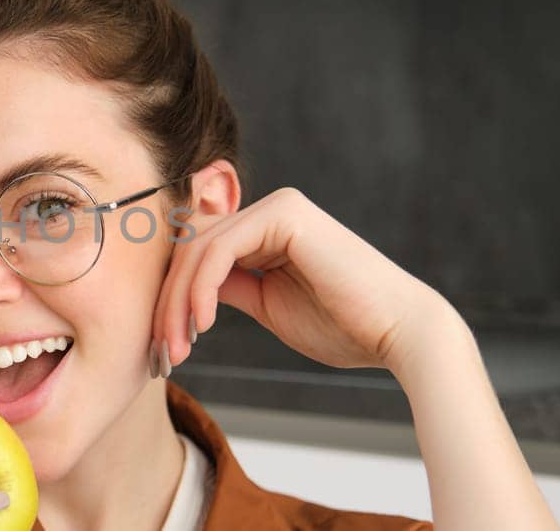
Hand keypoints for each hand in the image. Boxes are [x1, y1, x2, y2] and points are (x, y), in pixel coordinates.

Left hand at [154, 186, 458, 371]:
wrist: (397, 333)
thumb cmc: (342, 327)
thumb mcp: (268, 305)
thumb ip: (229, 288)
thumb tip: (185, 289)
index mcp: (269, 230)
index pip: (200, 256)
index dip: (173, 299)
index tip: (165, 347)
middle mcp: (271, 211)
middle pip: (193, 250)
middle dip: (169, 303)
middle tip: (162, 353)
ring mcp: (278, 207)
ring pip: (199, 250)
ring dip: (178, 303)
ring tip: (177, 347)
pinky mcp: (284, 213)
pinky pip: (220, 249)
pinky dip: (200, 288)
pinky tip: (201, 323)